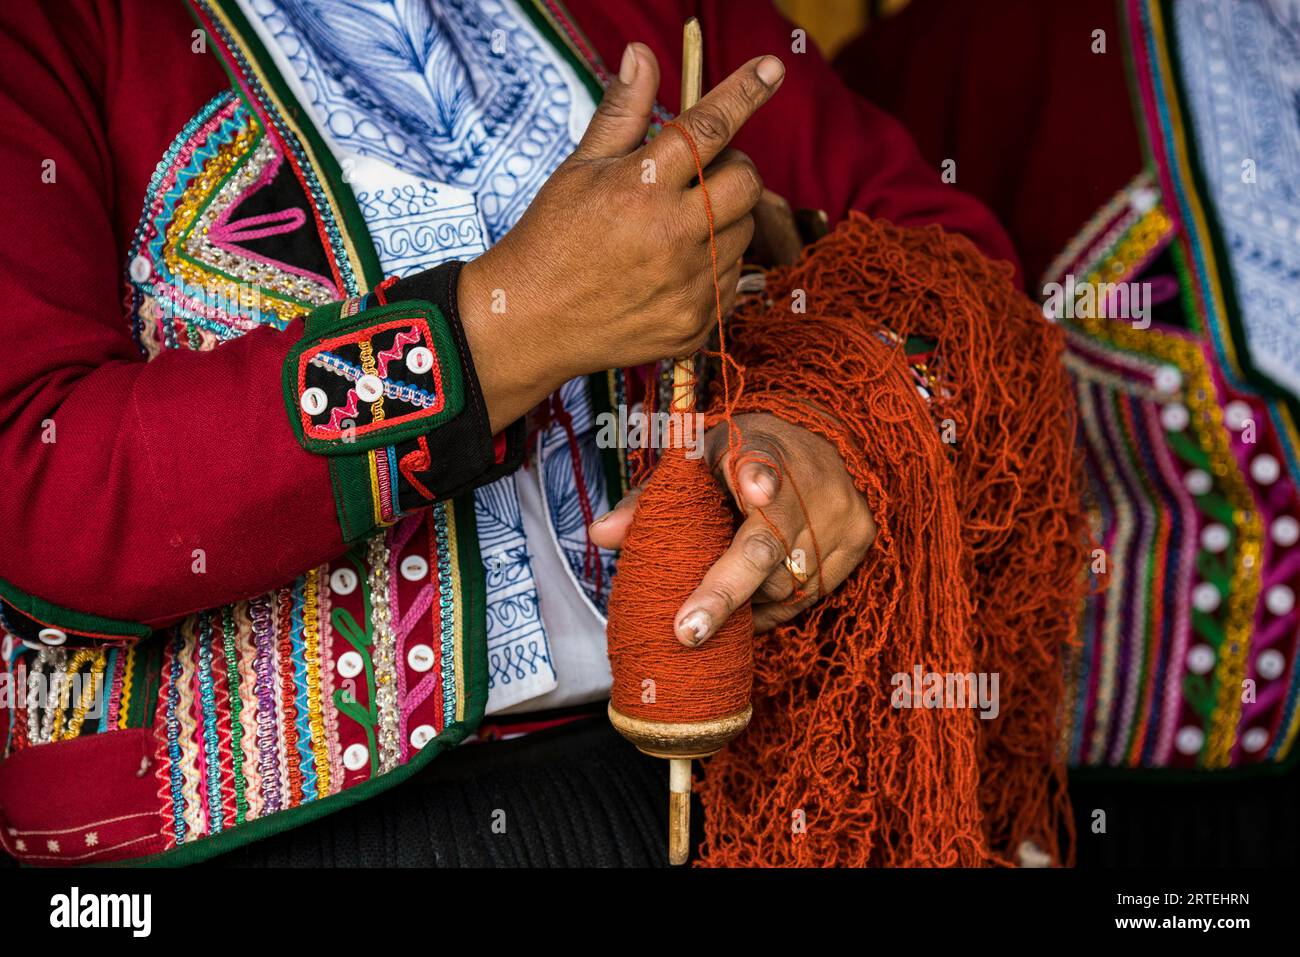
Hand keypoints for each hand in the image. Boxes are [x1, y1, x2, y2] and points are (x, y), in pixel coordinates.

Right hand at [457, 43, 785, 431]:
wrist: (530, 322)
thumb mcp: (580, 168)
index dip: (745, 93)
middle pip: (747, 181)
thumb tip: (642, 54)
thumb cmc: (553, 237)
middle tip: (699, 175)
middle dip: (733, 168)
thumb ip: (623, 112)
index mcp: (639, 188)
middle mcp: (670, 237)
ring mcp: (687, 286)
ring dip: (723, 220)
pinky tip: (672, 270)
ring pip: (744, 231)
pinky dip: (713, 267)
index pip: (708, 128)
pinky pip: (733, 280)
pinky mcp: (695, 324)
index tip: (771, 69)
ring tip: (675, 228)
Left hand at [589, 413, 875, 641]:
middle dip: (724, 591)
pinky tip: (755, 600)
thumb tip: (600, 536)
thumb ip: (650, 500)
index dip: (758, 476)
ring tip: (721, 593)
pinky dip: (775, 607)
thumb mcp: (694, 463)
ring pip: (788, 583)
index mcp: (758, 445)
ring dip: (748, 600)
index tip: (755, 487)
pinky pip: (811, 597)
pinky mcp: (861, 537)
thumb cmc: (739, 456)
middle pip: (767, 546)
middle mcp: (809, 477)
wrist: (817, 440)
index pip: (760, 460)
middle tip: (686, 630)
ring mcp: (841, 510)